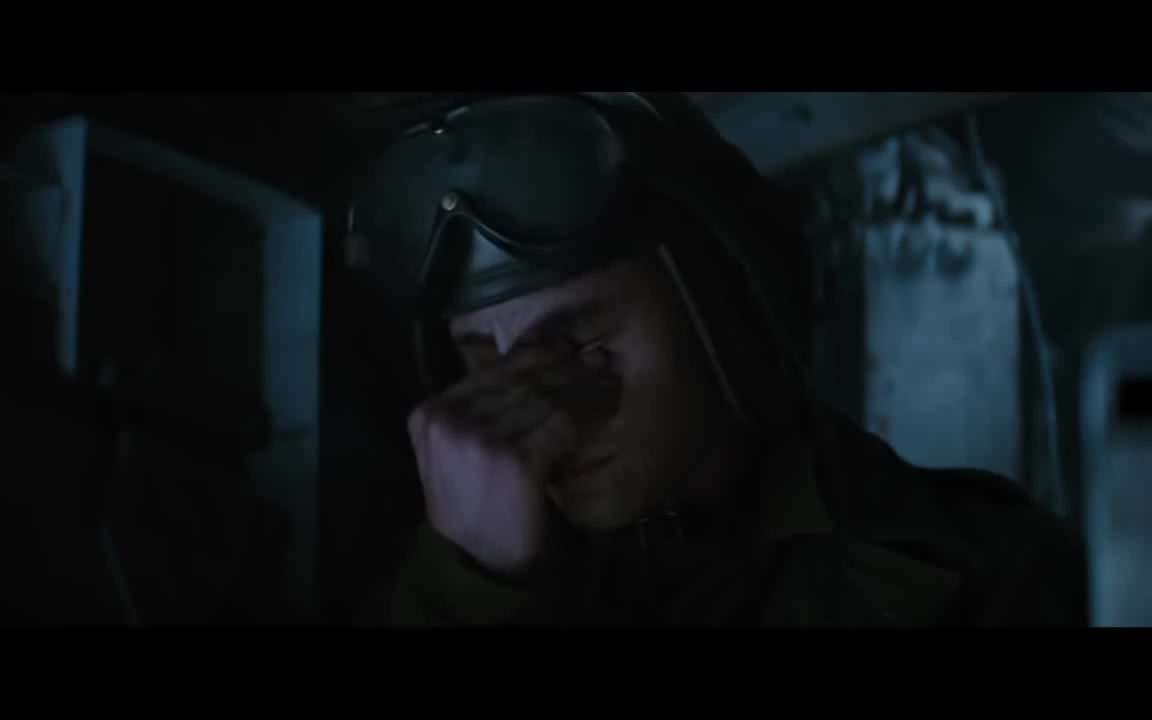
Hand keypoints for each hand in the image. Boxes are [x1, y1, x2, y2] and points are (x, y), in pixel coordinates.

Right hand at [408, 346, 616, 576]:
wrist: (484, 564)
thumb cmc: (476, 506)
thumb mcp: (455, 452)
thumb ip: (476, 409)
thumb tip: (529, 354)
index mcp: (428, 415)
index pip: (491, 371)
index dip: (535, 358)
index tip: (567, 353)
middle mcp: (448, 422)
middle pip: (518, 379)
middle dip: (562, 370)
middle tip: (597, 365)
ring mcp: (480, 440)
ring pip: (543, 397)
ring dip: (581, 389)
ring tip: (607, 386)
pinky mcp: (516, 460)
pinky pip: (560, 423)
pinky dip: (586, 417)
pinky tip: (603, 413)